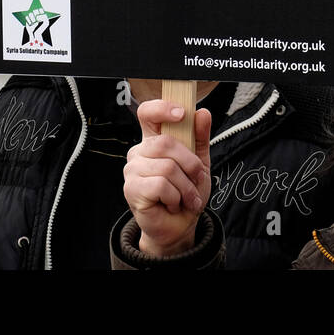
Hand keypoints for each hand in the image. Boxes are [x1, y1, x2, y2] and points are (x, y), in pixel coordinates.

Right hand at [123, 100, 212, 257]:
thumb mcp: (200, 163)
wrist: (180, 226)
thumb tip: (202, 112)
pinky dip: (175, 197)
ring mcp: (132, 170)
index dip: (162, 108)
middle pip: (165, 143)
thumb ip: (200, 138)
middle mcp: (139, 152)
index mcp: (153, 140)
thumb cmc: (186, 193)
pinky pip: (161, 185)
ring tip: (186, 197)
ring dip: (185, 187)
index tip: (182, 113)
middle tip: (197, 180)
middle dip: (190, 164)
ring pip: (167, 167)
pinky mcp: (131, 189)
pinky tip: (173, 204)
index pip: (147, 113)